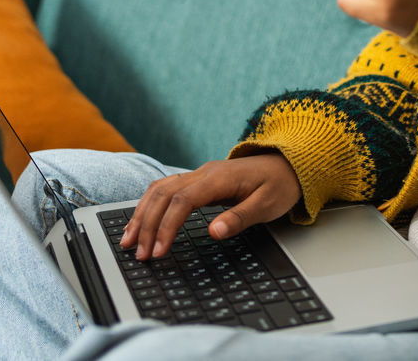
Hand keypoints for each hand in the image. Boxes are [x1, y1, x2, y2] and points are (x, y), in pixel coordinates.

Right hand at [119, 153, 299, 259]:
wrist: (288, 163)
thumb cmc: (280, 184)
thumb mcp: (268, 205)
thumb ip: (240, 218)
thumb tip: (213, 233)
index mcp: (219, 178)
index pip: (182, 202)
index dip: (167, 227)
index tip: (159, 251)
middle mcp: (204, 173)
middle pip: (163, 195)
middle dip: (147, 224)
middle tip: (139, 254)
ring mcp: (199, 174)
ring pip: (159, 190)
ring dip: (142, 214)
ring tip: (129, 240)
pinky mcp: (199, 180)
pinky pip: (166, 189)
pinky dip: (150, 205)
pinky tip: (142, 221)